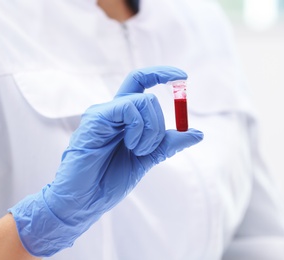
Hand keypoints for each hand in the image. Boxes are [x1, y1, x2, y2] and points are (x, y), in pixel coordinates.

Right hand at [8, 66, 203, 256]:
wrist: (86, 199)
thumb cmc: (109, 180)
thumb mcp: (147, 158)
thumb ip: (168, 143)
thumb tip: (197, 134)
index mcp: (123, 118)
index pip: (141, 83)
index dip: (161, 74)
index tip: (183, 76)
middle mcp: (113, 111)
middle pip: (148, 96)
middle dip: (160, 125)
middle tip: (148, 150)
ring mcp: (103, 113)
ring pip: (143, 101)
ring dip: (151, 131)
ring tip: (137, 151)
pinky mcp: (96, 117)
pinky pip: (130, 108)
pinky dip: (139, 129)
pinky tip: (130, 146)